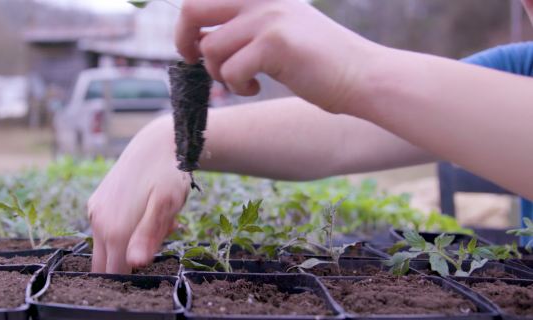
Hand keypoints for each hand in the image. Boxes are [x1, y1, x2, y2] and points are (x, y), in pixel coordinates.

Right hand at [87, 117, 189, 272]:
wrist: (157, 142)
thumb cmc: (167, 173)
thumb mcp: (165, 206)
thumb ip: (149, 236)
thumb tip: (135, 263)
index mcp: (114, 230)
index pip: (115, 274)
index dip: (133, 278)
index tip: (153, 264)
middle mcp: (98, 223)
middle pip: (106, 265)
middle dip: (130, 261)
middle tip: (157, 240)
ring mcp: (95, 212)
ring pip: (108, 247)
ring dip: (130, 244)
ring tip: (158, 222)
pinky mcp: (97, 204)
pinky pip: (106, 230)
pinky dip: (125, 230)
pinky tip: (147, 213)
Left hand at [176, 0, 381, 112]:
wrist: (360, 76)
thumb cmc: (315, 62)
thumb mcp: (277, 31)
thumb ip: (242, 27)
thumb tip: (195, 40)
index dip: (187, 24)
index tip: (192, 47)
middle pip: (192, 8)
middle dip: (183, 40)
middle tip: (194, 62)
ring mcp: (268, 18)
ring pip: (210, 49)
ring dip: (220, 74)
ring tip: (244, 81)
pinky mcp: (275, 43)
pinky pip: (231, 71)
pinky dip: (238, 86)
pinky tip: (256, 88)